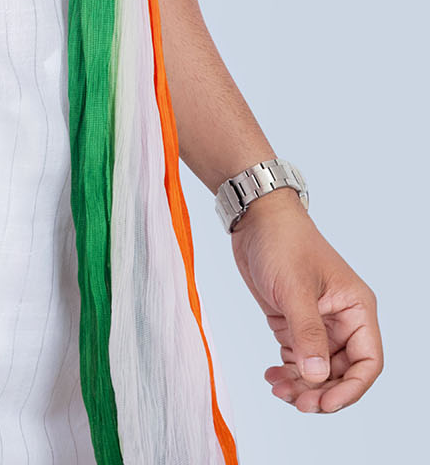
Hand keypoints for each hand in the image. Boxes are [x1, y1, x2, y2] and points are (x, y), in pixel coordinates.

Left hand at [229, 189, 382, 413]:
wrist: (254, 217)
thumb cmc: (282, 240)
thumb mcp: (295, 288)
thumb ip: (307, 334)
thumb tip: (316, 377)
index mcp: (356, 309)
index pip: (367, 362)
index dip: (351, 389)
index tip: (325, 402)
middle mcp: (342, 319)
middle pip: (342, 372)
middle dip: (322, 391)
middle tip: (297, 402)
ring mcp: (318, 322)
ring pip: (319, 370)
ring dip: (302, 385)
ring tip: (278, 388)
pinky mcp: (294, 322)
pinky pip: (298, 358)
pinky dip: (288, 372)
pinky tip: (272, 375)